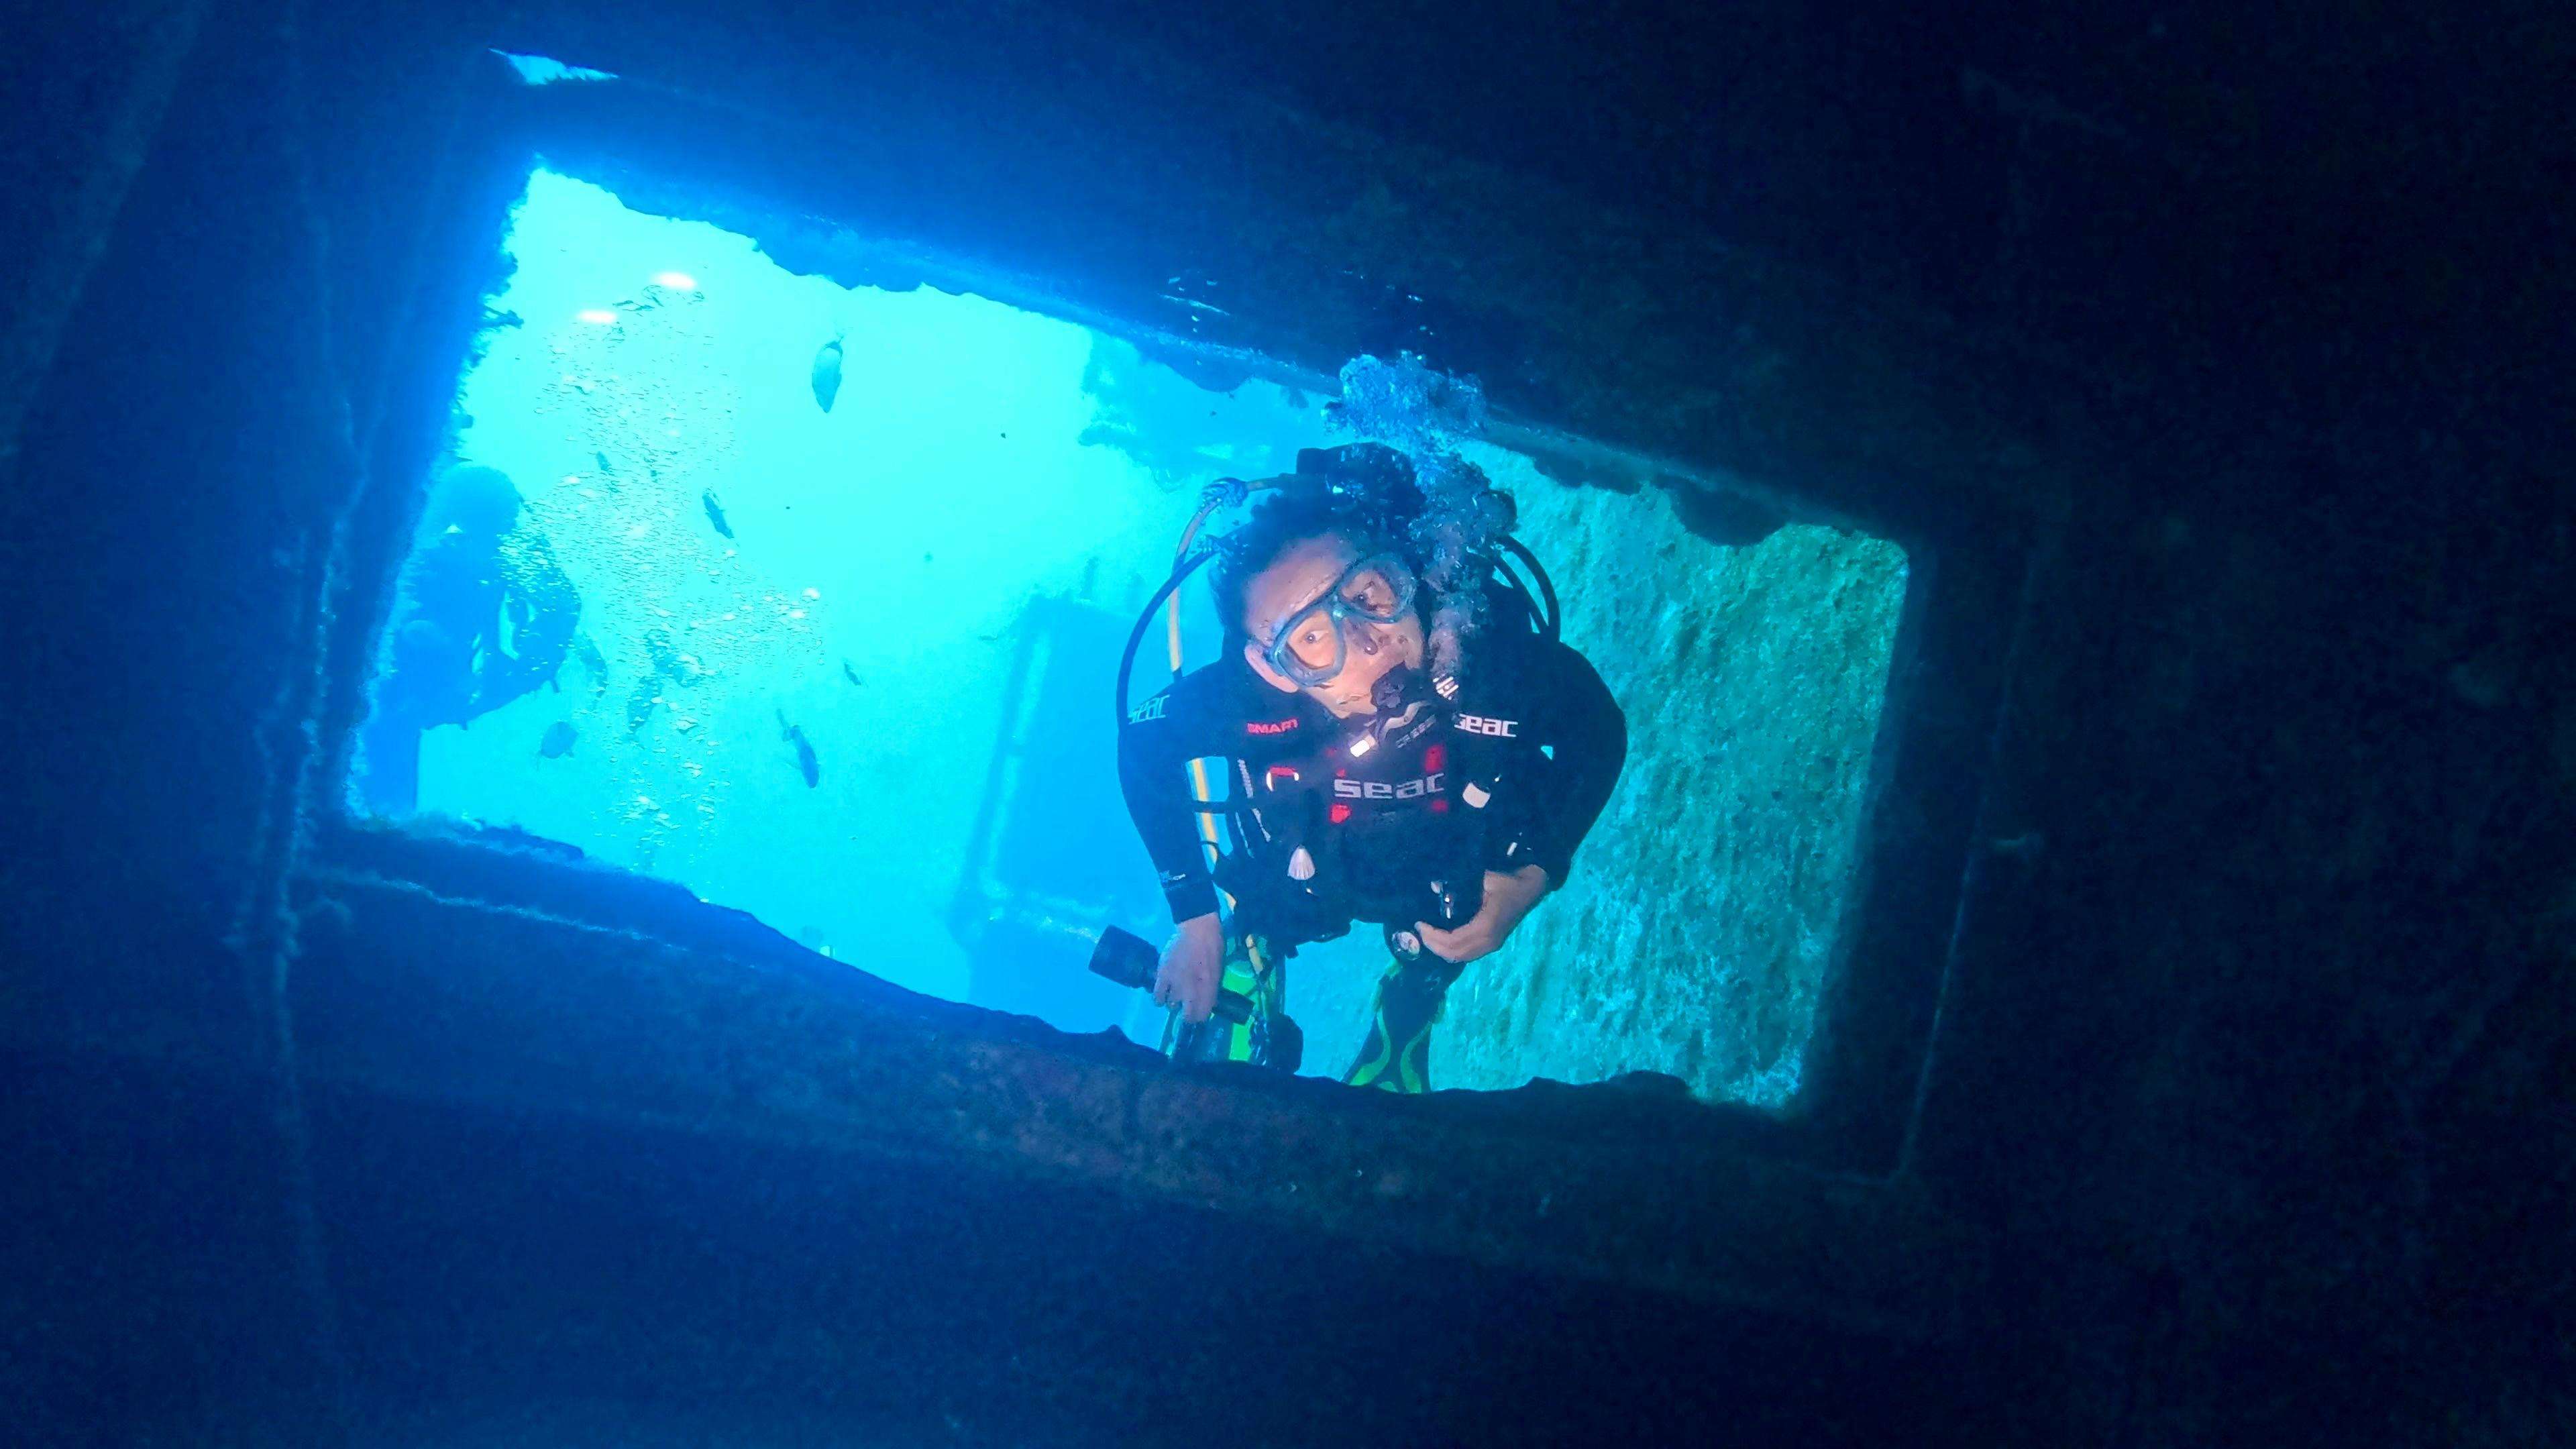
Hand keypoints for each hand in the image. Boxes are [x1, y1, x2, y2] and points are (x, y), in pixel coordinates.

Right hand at [1153, 912, 1224, 1022]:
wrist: (1198, 929)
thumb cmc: (1213, 947)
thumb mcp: (1218, 971)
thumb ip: (1211, 989)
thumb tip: (1207, 1002)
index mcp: (1209, 990)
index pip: (1203, 1015)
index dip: (1200, 1017)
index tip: (1198, 1015)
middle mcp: (1192, 991)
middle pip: (1187, 1016)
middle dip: (1187, 1016)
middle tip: (1186, 1009)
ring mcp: (1176, 984)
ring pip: (1171, 1006)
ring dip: (1174, 1003)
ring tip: (1175, 996)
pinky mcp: (1162, 976)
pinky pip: (1157, 996)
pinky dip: (1159, 998)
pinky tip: (1162, 994)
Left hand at [1416, 866, 1550, 965]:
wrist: (1530, 888)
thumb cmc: (1508, 882)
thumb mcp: (1486, 879)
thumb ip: (1460, 884)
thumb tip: (1435, 886)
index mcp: (1486, 927)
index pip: (1454, 941)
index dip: (1434, 936)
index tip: (1420, 924)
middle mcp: (1489, 941)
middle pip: (1455, 954)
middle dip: (1434, 945)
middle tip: (1419, 931)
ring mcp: (1492, 945)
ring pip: (1462, 957)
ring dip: (1442, 950)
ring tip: (1427, 936)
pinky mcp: (1492, 944)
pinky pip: (1468, 954)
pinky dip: (1452, 950)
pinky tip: (1442, 939)